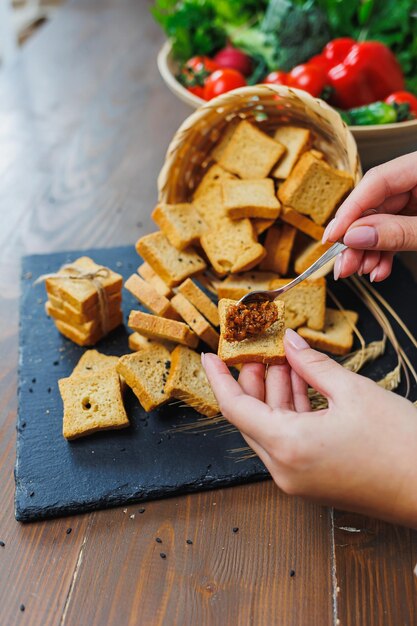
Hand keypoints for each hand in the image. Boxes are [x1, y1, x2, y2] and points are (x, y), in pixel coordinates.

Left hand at [202, 329, 416, 527]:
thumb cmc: (400, 445)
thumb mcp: (353, 392)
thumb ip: (313, 365)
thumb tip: (290, 343)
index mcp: (287, 446)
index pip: (235, 408)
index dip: (219, 378)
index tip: (210, 356)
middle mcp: (285, 469)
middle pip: (252, 417)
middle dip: (253, 379)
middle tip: (258, 348)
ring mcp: (298, 479)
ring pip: (272, 428)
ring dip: (275, 393)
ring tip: (284, 359)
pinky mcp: (314, 481)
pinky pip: (290, 441)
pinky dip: (292, 412)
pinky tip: (301, 384)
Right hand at [322, 151, 416, 280]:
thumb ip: (398, 232)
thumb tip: (355, 236)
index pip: (376, 181)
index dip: (350, 210)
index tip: (332, 237)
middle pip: (375, 205)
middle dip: (357, 239)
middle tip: (343, 265)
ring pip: (383, 222)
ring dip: (368, 251)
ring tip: (360, 271)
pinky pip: (396, 231)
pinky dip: (386, 252)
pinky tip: (378, 269)